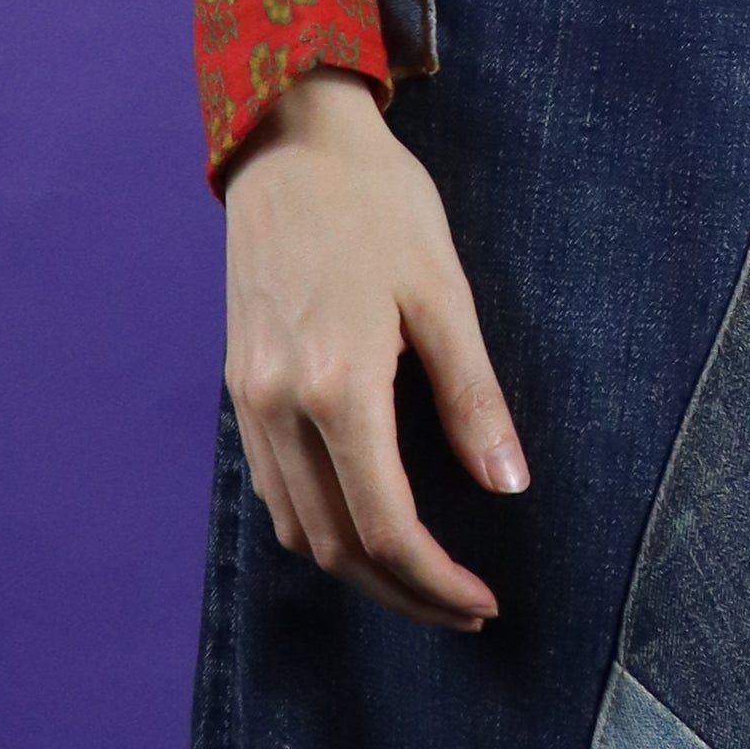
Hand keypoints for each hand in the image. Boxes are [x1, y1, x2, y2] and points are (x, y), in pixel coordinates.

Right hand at [220, 70, 527, 631]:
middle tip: (463, 607)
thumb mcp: (443, 291)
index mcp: (337, 385)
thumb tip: (509, 485)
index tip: (483, 603)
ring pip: (297, 527)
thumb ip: (473, 395)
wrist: (291, 140)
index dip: (435, 582)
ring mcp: (250, 399)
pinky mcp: (240, 384)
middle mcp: (280, 406)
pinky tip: (364, 518)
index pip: (385, 526)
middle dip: (402, 592)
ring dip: (358, 568)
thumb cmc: (379, 203)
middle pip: (336, 546)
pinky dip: (318, 524)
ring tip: (422, 574)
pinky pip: (273, 486)